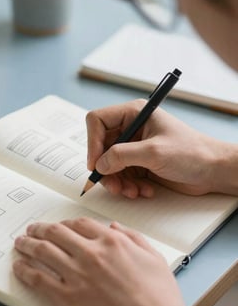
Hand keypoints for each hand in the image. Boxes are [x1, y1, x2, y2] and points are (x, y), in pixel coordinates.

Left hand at [13, 217, 188, 305]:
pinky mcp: (67, 298)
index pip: (79, 224)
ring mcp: (76, 275)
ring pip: (43, 251)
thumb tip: (115, 226)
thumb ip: (133, 236)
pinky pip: (39, 279)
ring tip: (20, 243)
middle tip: (32, 230)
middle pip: (56, 233)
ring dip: (28, 244)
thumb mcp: (153, 257)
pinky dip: (26, 270)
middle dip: (40, 229)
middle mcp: (90, 253)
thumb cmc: (159, 296)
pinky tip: (19, 267)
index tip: (58, 226)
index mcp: (111, 241)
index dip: (65, 223)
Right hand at [86, 99, 230, 197]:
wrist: (212, 171)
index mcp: (134, 114)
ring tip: (132, 191)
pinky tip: (143, 190)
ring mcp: (134, 147)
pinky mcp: (138, 164)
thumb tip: (99, 164)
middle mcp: (131, 129)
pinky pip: (120, 176)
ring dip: (117, 181)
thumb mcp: (153, 152)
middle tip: (113, 185)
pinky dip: (128, 186)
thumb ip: (122, 156)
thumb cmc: (191, 153)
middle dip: (106, 169)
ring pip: (109, 165)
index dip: (92, 143)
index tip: (95, 164)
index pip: (98, 121)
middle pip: (101, 147)